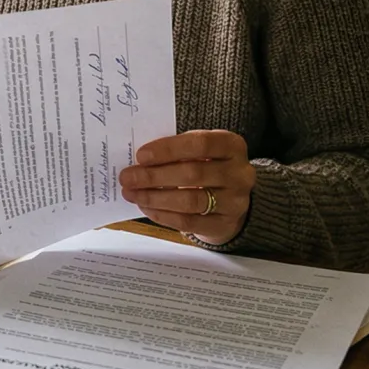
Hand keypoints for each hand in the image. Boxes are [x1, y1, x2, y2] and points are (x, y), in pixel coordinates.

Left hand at [118, 130, 255, 244]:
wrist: (231, 198)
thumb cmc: (207, 165)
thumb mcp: (200, 150)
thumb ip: (177, 150)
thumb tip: (139, 160)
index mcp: (232, 146)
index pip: (201, 144)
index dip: (169, 149)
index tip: (141, 156)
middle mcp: (240, 174)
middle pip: (193, 174)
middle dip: (154, 176)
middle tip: (127, 177)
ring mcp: (235, 202)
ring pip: (190, 200)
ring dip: (155, 197)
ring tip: (132, 193)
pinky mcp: (224, 224)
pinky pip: (189, 221)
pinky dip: (163, 215)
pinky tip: (146, 207)